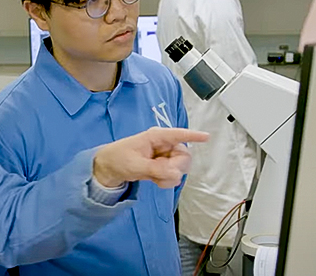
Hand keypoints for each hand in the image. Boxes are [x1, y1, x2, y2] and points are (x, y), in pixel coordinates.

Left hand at [93, 127, 207, 188]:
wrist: (108, 169)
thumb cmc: (118, 158)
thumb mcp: (135, 164)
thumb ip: (156, 169)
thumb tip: (175, 174)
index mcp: (156, 136)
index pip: (178, 134)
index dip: (193, 135)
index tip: (207, 137)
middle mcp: (164, 145)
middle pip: (184, 156)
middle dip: (175, 168)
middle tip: (159, 173)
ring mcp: (165, 156)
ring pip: (181, 168)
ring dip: (170, 176)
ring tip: (153, 177)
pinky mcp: (164, 167)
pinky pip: (174, 175)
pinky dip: (167, 181)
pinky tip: (155, 180)